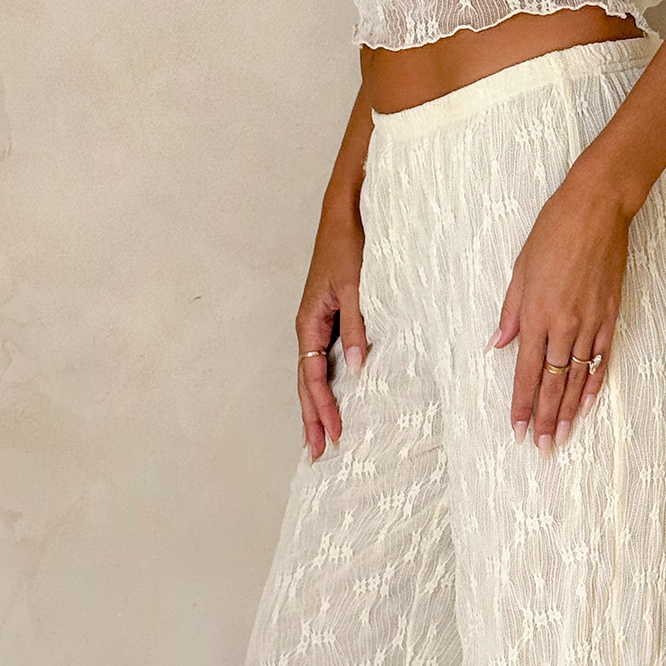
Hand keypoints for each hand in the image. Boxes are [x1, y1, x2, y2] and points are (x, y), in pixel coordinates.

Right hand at [295, 199, 367, 458]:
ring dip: (317, 406)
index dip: (322, 408)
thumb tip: (357, 368)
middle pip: (307, 383)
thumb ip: (357, 326)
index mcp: (309, 321)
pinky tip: (338, 398)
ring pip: (314, 374)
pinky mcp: (331, 317)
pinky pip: (325, 359)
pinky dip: (328, 384)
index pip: (313, 376)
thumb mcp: (354, 285)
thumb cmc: (348, 243)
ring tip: (322, 437)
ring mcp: (319, 323)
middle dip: (312, 418)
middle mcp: (310, 326)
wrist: (344, 211)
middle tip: (319, 454)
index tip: (334, 435)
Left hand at [489, 164, 633, 451]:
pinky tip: (586, 405)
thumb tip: (498, 344)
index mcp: (536, 314)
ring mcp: (590, 322)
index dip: (520, 404)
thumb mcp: (520, 269)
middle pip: (552, 383)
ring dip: (568, 411)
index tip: (516, 429)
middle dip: (543, 418)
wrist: (597, 208)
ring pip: (577, 377)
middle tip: (540, 448)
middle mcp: (563, 324)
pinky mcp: (611, 315)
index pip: (525, 372)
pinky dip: (594, 384)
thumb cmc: (553, 232)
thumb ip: (510, 311)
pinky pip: (602, 358)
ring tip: (561, 438)